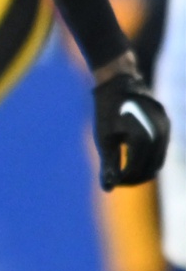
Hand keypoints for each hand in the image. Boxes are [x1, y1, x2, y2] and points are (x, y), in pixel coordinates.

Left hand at [93, 65, 170, 189]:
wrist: (119, 81)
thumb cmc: (106, 110)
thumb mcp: (104, 138)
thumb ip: (108, 164)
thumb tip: (107, 188)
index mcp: (142, 138)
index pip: (136, 170)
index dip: (124, 180)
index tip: (112, 182)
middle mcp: (159, 135)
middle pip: (151, 169)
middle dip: (135, 178)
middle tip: (118, 180)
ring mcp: (166, 129)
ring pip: (158, 160)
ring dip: (143, 169)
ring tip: (124, 171)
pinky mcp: (166, 125)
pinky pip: (161, 149)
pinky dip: (149, 157)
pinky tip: (133, 158)